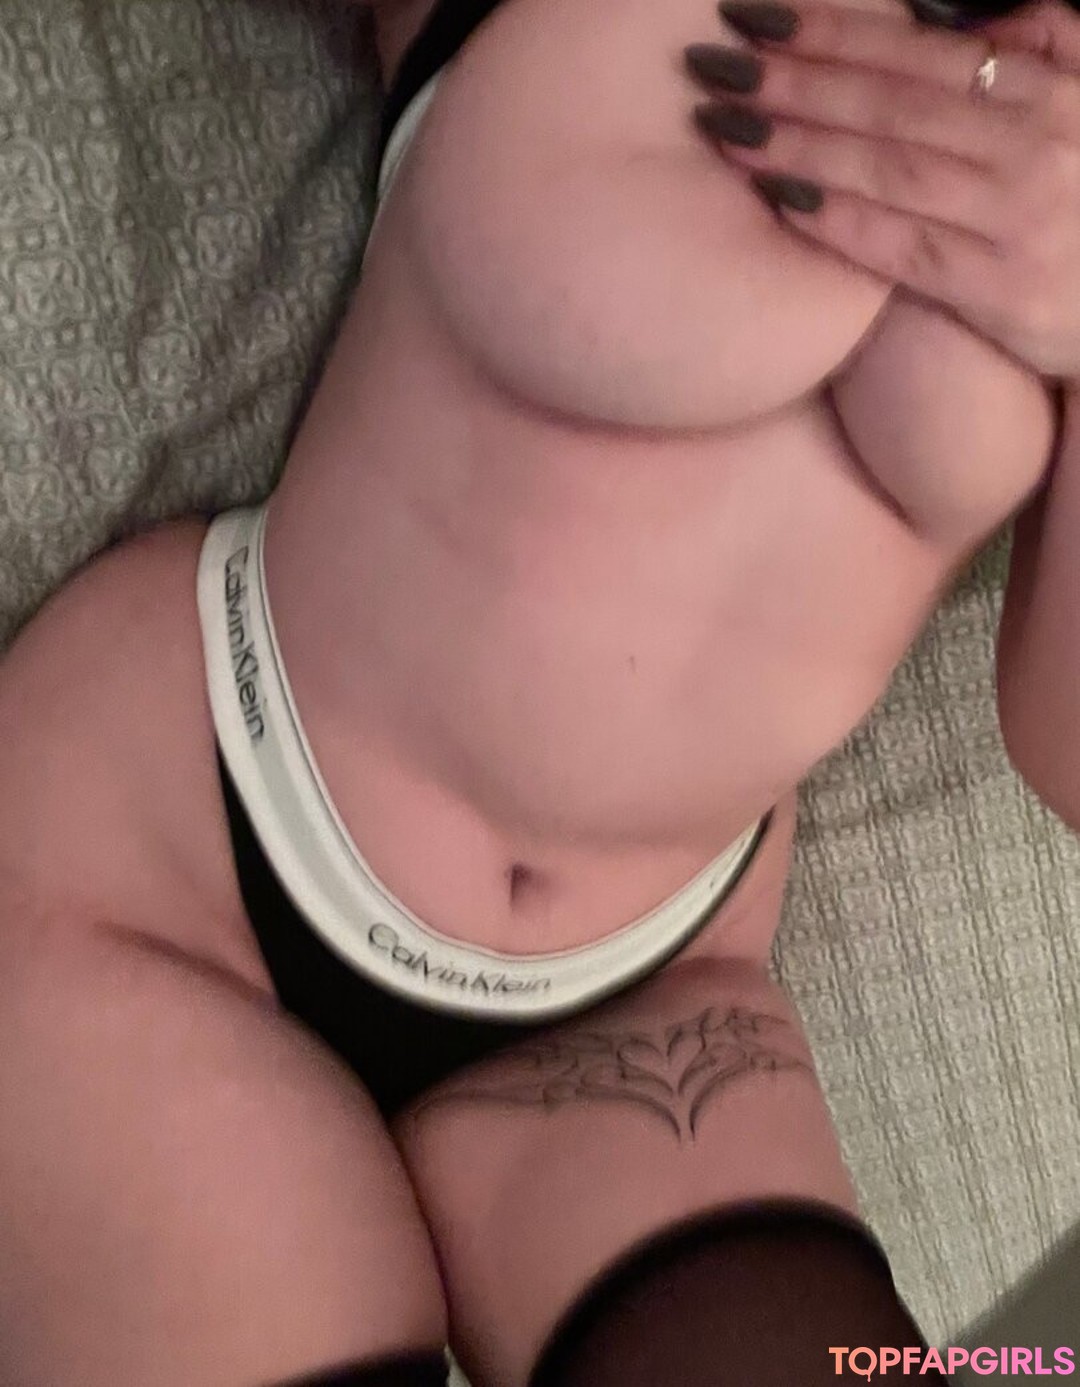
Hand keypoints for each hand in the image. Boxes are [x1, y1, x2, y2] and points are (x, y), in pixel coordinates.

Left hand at [684, 0, 1079, 377]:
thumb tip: (945, 18)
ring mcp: (1016, 219)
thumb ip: (1043, 43)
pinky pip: (904, 250)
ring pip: (889, 171)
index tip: (761, 20)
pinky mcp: (1001, 290)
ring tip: (729, 129)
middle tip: (718, 69)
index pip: (919, 54)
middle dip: (795, 83)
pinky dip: (840, 222)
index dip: (834, 32)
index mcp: (1048, 91)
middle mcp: (1031, 147)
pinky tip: (779, 202)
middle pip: (891, 106)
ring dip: (800, 146)